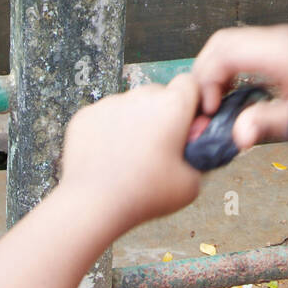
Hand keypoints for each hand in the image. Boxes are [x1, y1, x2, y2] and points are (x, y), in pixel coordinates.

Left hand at [58, 74, 201, 235]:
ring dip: (134, 122)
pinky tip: (108, 158)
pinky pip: (104, 116)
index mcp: (172, 106)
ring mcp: (110, 102)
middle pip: (159, 94)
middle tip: (158, 148)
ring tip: (130, 158)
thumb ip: (201, 158)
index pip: (190, 83)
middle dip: (162, 115)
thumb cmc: (145, 194)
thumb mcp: (192, 184)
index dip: (192, 102)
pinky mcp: (86, 114)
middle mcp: (141, 95)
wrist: (93, 204)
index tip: (188, 125)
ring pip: (130, 105)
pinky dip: (108, 131)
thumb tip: (198, 149)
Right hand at [192, 25, 287, 150]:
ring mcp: (278, 40)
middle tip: (204, 106)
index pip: (224, 52)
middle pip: (222, 43)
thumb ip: (267, 125)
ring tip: (216, 102)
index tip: (210, 108)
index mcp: (279, 52)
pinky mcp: (281, 46)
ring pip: (230, 43)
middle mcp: (277, 40)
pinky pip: (242, 48)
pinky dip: (228, 67)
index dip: (207, 79)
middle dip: (204, 74)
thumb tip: (239, 137)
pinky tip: (232, 93)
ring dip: (215, 70)